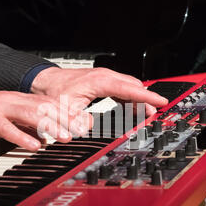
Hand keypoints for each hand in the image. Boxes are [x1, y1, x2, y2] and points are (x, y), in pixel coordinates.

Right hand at [0, 91, 91, 150]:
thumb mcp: (8, 123)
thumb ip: (26, 128)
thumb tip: (45, 138)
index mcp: (19, 100)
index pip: (49, 104)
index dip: (68, 113)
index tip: (84, 124)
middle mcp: (12, 100)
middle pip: (44, 106)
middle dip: (65, 118)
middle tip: (81, 131)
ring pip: (29, 114)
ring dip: (49, 126)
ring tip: (65, 137)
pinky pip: (6, 128)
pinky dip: (21, 136)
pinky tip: (34, 146)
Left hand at [31, 67, 167, 115]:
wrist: (45, 82)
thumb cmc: (55, 92)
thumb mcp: (66, 110)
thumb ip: (80, 121)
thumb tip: (91, 129)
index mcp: (100, 81)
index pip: (129, 88)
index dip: (146, 96)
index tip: (160, 102)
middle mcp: (105, 76)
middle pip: (133, 86)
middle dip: (146, 99)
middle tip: (156, 113)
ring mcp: (104, 77)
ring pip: (129, 86)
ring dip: (139, 99)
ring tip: (148, 113)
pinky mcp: (102, 81)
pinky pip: (122, 88)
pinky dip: (130, 97)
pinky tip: (133, 108)